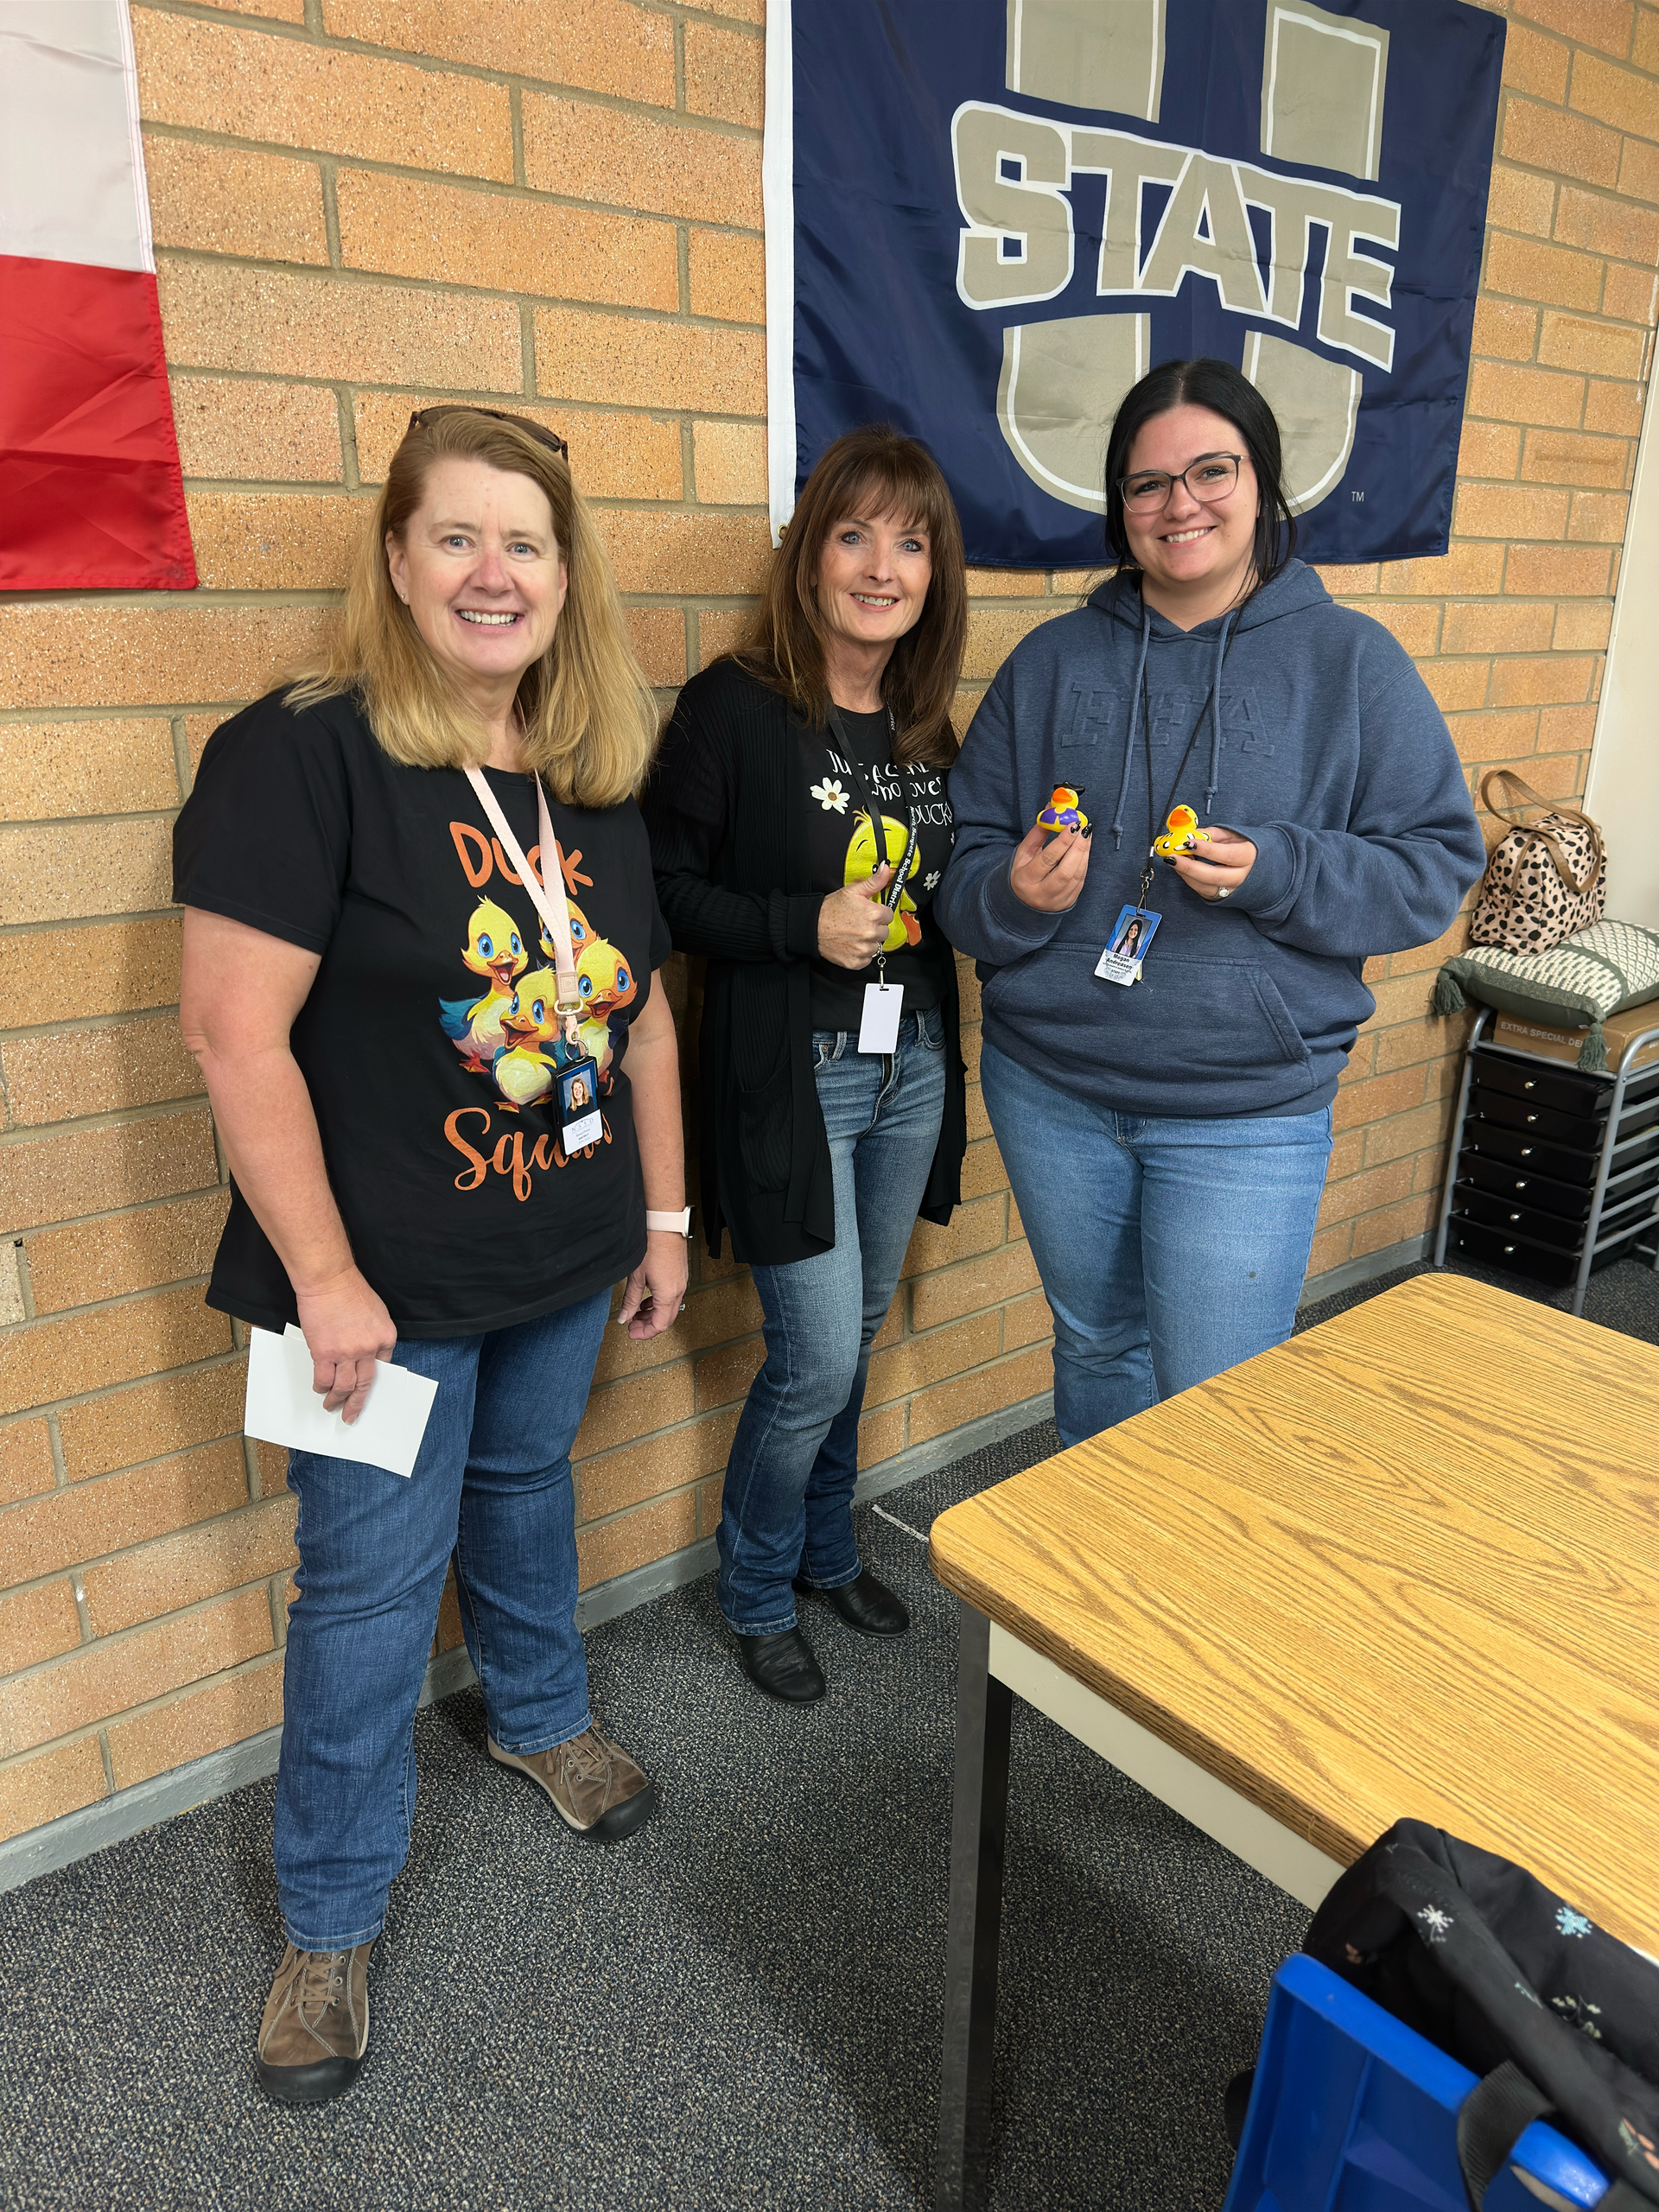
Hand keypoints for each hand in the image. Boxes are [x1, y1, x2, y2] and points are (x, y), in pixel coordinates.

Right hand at [294, 1267, 396, 1423]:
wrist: (329, 1281)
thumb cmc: (350, 1291)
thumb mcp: (376, 1313)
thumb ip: (373, 1336)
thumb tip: (366, 1354)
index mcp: (386, 1338)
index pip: (382, 1367)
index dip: (372, 1381)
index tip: (366, 1392)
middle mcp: (369, 1348)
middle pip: (365, 1383)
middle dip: (357, 1402)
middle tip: (352, 1415)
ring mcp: (347, 1353)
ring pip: (344, 1386)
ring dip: (337, 1399)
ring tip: (331, 1406)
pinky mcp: (325, 1353)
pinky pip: (324, 1379)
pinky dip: (322, 1387)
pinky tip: (320, 1388)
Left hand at [617, 1228, 689, 1340]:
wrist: (664, 1225)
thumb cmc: (652, 1246)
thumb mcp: (636, 1277)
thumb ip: (630, 1300)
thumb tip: (624, 1317)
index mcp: (667, 1295)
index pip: (659, 1324)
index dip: (645, 1333)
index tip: (632, 1333)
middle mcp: (678, 1291)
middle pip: (666, 1319)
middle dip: (649, 1326)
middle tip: (633, 1327)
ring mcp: (681, 1283)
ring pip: (669, 1308)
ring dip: (653, 1314)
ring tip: (637, 1314)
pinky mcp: (680, 1275)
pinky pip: (671, 1297)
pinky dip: (659, 1303)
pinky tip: (647, 1300)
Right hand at [817, 864, 894, 967]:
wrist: (811, 927)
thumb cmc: (829, 910)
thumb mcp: (852, 891)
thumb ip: (873, 881)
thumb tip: (886, 869)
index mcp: (873, 914)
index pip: (889, 915)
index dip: (878, 913)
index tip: (868, 914)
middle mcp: (870, 932)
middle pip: (884, 932)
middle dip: (874, 928)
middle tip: (859, 923)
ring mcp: (863, 949)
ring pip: (876, 946)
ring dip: (868, 942)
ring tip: (854, 934)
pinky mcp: (856, 961)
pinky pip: (867, 959)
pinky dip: (860, 954)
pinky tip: (851, 944)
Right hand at [1009, 823, 1090, 911]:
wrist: (1024, 902)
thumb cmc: (1023, 874)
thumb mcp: (1023, 854)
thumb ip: (1037, 834)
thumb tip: (1051, 811)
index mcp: (1025, 880)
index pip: (1047, 860)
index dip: (1062, 842)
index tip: (1073, 825)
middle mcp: (1041, 894)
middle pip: (1065, 871)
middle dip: (1078, 847)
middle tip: (1084, 829)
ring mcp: (1057, 900)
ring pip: (1076, 876)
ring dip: (1084, 853)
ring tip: (1086, 835)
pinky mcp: (1069, 902)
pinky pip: (1081, 880)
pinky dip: (1085, 862)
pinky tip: (1085, 849)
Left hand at [1169, 824, 1256, 901]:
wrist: (1259, 866)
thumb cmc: (1245, 847)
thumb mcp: (1232, 834)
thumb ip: (1211, 834)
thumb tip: (1190, 834)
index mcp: (1248, 857)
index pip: (1227, 855)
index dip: (1206, 850)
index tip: (1188, 843)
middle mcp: (1242, 876)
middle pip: (1214, 876)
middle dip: (1189, 867)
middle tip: (1172, 857)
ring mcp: (1232, 890)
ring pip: (1205, 887)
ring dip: (1186, 874)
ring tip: (1174, 861)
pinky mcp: (1222, 897)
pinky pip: (1203, 891)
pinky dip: (1190, 880)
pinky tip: (1182, 869)